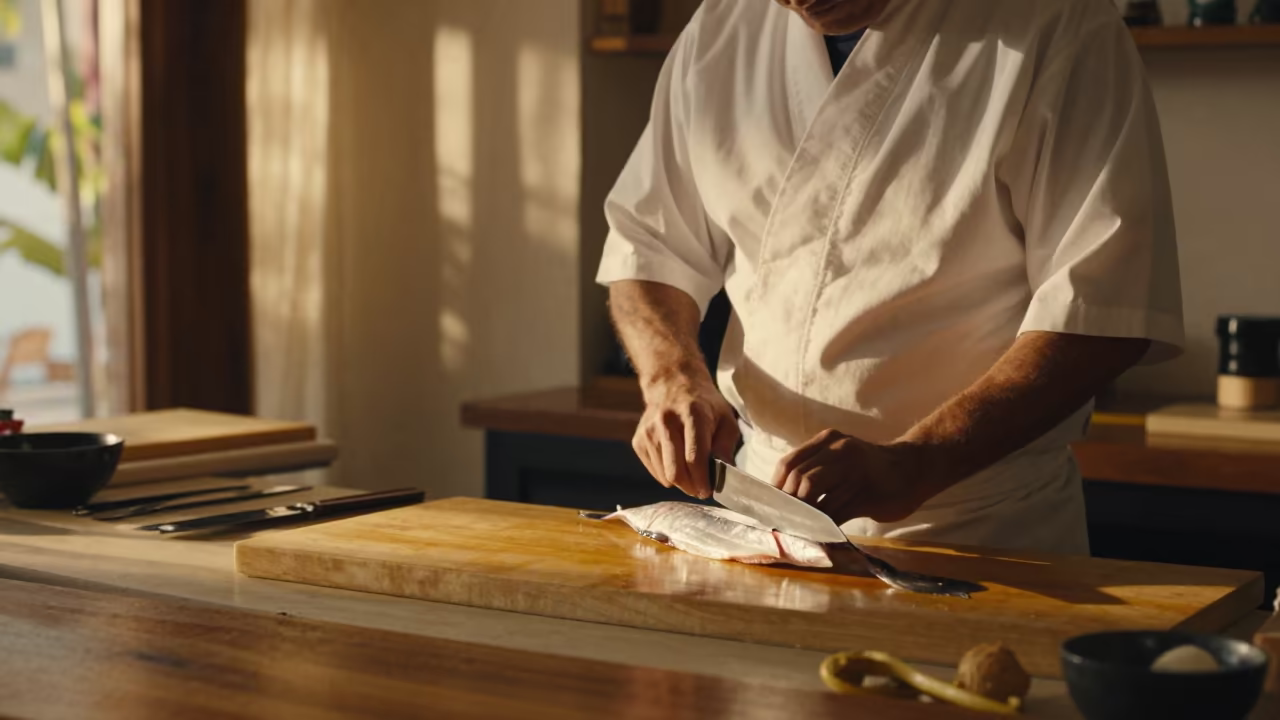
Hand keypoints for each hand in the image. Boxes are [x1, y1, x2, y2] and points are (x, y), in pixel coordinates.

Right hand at [633, 375, 739, 498]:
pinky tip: (676, 459)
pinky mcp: (638, 441)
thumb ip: (726, 446)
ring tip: (691, 469)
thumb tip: (723, 474)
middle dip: (690, 487)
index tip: (708, 491)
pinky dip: (667, 473)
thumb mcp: (726, 419)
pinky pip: (655, 471)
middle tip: (701, 488)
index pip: (694, 458)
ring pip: (664, 476)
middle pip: (675, 471)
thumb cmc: (705, 405)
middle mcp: (666, 422)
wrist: (672, 384)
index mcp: (692, 414)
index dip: (702, 480)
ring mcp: (649, 431)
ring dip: (680, 481)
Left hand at [771, 429, 939, 523]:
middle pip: (800, 479)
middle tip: (782, 523)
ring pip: (815, 494)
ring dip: (803, 516)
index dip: (776, 488)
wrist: (913, 468)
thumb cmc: (868, 469)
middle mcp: (839, 450)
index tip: (769, 508)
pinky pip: (837, 512)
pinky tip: (820, 535)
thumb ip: (816, 471)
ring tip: (797, 529)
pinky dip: (823, 526)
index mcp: (828, 440)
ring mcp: (854, 471)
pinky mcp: (867, 493)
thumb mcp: (841, 459)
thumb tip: (784, 502)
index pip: (790, 464)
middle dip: (788, 504)